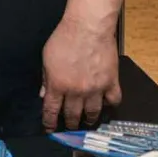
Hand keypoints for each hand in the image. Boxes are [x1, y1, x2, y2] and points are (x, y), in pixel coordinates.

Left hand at [40, 15, 121, 130]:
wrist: (88, 27)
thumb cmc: (65, 38)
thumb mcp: (46, 58)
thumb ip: (45, 78)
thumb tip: (44, 94)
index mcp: (58, 85)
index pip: (51, 110)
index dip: (50, 122)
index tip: (50, 128)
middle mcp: (76, 91)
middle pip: (72, 115)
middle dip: (69, 123)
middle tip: (70, 126)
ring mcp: (95, 88)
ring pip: (93, 112)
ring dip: (89, 119)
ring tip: (87, 121)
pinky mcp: (111, 82)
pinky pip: (113, 100)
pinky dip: (110, 104)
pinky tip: (106, 104)